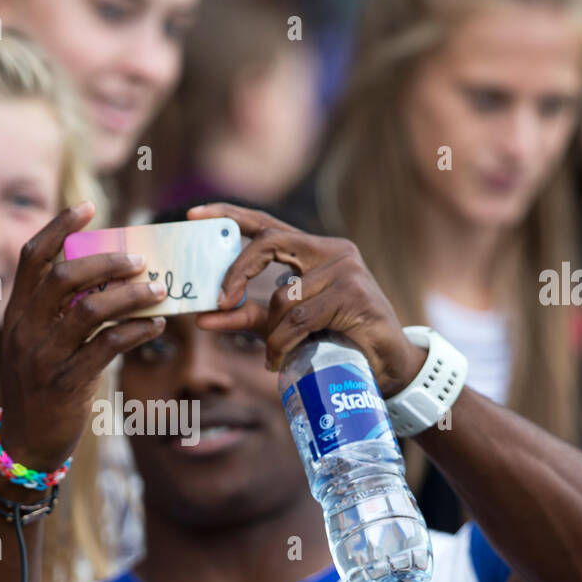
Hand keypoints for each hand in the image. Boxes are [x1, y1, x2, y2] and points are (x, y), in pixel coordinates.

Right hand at [0, 201, 169, 470]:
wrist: (25, 444)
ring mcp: (44, 356)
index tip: (90, 207)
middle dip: (105, 260)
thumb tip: (105, 280)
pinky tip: (157, 326)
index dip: (59, 227)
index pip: (32, 256)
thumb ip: (58, 313)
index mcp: (17, 313)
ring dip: (129, 295)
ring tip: (159, 291)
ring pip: (88, 309)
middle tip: (140, 259)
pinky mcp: (67, 382)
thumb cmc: (40, 388)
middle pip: (63, 276)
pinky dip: (137, 331)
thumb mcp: (37, 344)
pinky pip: (107, 346)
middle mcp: (25, 329)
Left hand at [186, 202, 424, 394]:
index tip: (194, 214)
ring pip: (285, 294)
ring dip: (272, 332)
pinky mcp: (355, 294)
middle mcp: (332, 250)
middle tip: (219, 300)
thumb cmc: (336, 340)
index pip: (265, 223)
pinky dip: (284, 343)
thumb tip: (203, 318)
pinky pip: (301, 317)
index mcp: (313, 250)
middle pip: (270, 242)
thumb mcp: (284, 326)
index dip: (228, 214)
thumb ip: (247, 317)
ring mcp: (347, 269)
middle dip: (238, 272)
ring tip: (273, 356)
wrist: (387, 366)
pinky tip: (281, 359)